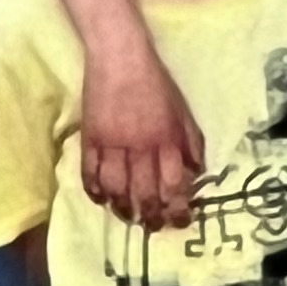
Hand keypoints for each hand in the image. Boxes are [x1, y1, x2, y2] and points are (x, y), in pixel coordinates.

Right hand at [79, 37, 205, 228]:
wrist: (120, 57)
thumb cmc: (156, 83)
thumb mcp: (182, 111)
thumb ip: (190, 143)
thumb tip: (197, 173)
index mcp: (166, 139)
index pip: (174, 184)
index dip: (178, 208)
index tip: (181, 222)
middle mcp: (140, 147)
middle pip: (144, 193)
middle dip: (151, 217)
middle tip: (154, 228)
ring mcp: (112, 144)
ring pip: (116, 189)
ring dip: (123, 209)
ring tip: (129, 218)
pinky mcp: (90, 139)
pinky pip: (90, 173)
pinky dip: (95, 191)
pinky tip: (102, 200)